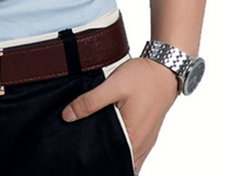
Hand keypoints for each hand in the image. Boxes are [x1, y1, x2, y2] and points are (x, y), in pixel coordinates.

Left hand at [61, 57, 178, 172]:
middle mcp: (142, 145)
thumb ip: (90, 102)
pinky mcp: (148, 133)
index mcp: (133, 138)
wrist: (165, 68)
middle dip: (104, 158)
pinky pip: (135, 150)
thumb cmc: (143, 77)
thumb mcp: (112, 86)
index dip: (98, 161)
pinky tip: (112, 136)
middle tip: (86, 148)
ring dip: (114, 154)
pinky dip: (123, 148)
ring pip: (129, 159)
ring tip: (96, 142)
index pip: (113, 163)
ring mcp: (147, 140)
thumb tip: (67, 116)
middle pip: (121, 163)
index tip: (83, 156)